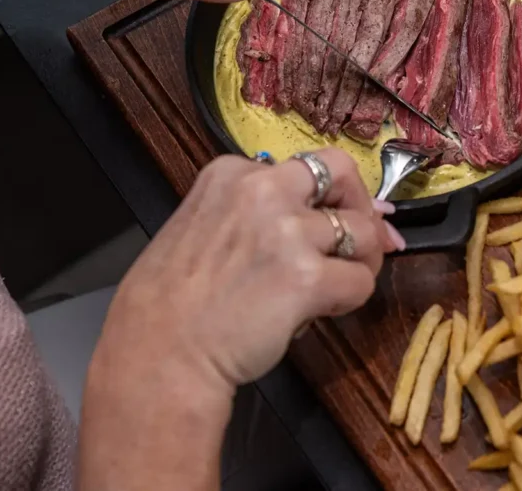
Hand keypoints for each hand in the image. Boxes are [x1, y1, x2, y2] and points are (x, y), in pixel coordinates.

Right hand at [96, 149, 402, 386]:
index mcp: (231, 173)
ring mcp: (288, 231)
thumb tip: (323, 212)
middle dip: (361, 206)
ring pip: (363, 232)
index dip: (329, 196)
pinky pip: (361, 281)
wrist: (158, 355)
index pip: (306, 167)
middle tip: (362, 241)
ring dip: (361, 260)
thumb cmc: (175, 303)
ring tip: (337, 285)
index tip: (335, 218)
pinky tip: (324, 311)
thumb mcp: (203, 226)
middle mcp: (262, 189)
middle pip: (343, 174)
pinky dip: (351, 299)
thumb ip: (258, 212)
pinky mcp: (308, 277)